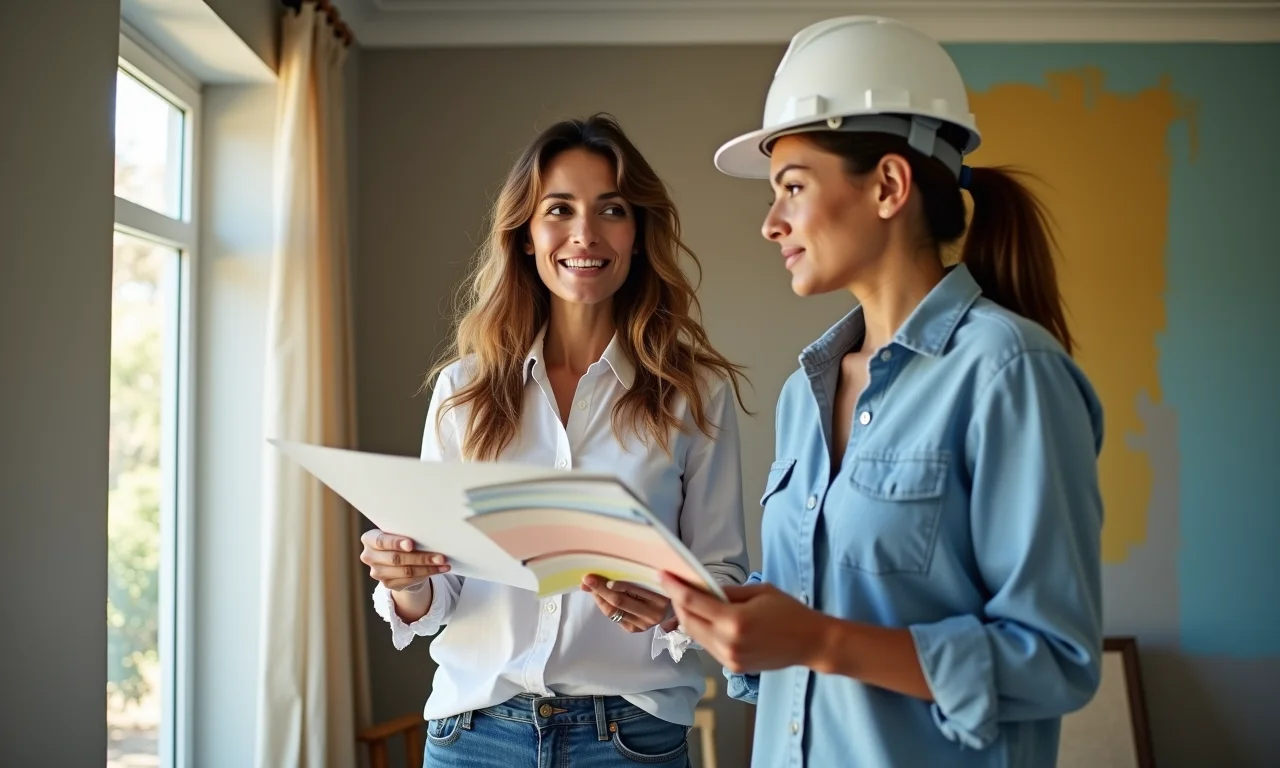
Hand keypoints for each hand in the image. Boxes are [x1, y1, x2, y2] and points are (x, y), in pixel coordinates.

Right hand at [359, 528, 449, 591]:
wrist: (397, 559)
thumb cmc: (400, 539)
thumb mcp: (399, 533)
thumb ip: (406, 533)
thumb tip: (429, 533)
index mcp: (369, 539)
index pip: (381, 541)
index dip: (396, 543)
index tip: (411, 544)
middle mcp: (369, 556)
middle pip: (396, 558)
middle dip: (420, 557)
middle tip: (440, 556)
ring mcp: (377, 572)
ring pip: (406, 571)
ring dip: (428, 567)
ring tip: (443, 563)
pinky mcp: (387, 584)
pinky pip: (409, 580)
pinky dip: (427, 573)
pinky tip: (439, 569)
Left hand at [580, 575, 679, 632]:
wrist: (674, 607)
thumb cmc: (661, 586)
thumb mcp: (652, 578)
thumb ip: (632, 574)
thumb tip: (606, 572)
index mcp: (661, 595)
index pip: (633, 589)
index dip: (614, 583)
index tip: (599, 574)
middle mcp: (654, 613)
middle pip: (619, 600)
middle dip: (600, 589)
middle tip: (587, 579)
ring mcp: (644, 623)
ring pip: (613, 611)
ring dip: (598, 598)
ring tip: (589, 587)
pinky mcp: (636, 629)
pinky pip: (614, 617)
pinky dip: (604, 606)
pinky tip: (600, 597)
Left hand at [660, 573, 827, 673]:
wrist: (810, 643)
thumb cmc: (790, 612)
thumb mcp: (759, 592)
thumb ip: (728, 592)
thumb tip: (704, 589)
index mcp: (735, 621)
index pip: (693, 602)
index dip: (674, 587)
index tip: (662, 575)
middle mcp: (728, 643)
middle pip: (688, 622)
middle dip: (677, 603)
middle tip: (673, 586)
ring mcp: (729, 659)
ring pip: (695, 636)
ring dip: (687, 617)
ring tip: (686, 601)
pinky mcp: (733, 667)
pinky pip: (709, 646)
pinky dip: (702, 631)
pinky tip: (705, 619)